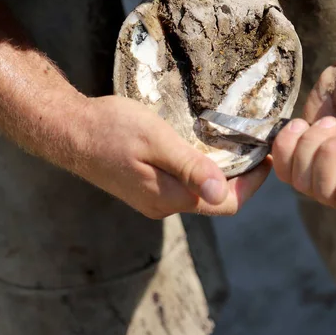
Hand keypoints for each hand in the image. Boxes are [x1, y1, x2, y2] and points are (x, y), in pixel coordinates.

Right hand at [73, 95, 270, 218]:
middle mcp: (164, 205)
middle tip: (254, 145)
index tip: (266, 156)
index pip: (226, 203)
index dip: (252, 183)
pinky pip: (183, 185)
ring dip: (221, 172)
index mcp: (170, 197)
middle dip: (240, 176)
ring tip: (234, 143)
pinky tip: (203, 147)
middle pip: (215, 200)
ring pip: (199, 192)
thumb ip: (190, 167)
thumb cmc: (111, 129)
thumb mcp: (156, 141)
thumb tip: (222, 192)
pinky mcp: (145, 188)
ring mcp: (153, 199)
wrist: (69, 130)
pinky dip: (201, 170)